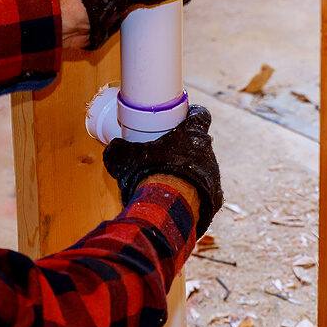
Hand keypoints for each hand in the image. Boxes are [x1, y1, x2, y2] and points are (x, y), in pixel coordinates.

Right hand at [103, 106, 221, 238]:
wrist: (165, 211)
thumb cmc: (148, 176)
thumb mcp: (125, 158)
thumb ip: (119, 149)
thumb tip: (112, 149)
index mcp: (192, 134)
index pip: (200, 115)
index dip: (192, 115)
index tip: (182, 120)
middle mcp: (208, 152)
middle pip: (201, 143)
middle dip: (186, 148)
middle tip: (167, 155)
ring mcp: (214, 176)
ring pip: (204, 169)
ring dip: (190, 173)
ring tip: (171, 182)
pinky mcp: (214, 199)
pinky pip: (205, 194)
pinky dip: (194, 196)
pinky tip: (178, 201)